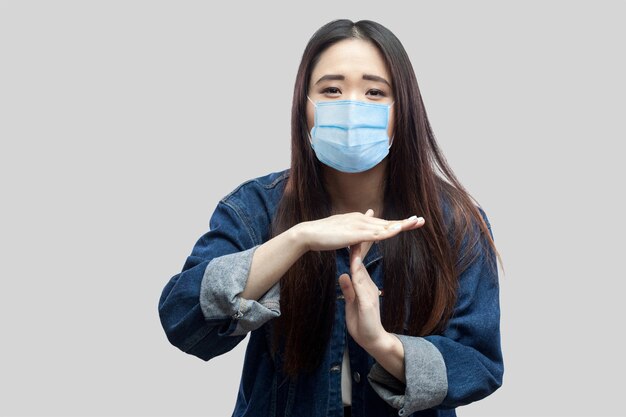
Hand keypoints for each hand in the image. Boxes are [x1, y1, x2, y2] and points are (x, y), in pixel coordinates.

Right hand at [295, 209, 423, 252]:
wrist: (309, 234)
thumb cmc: (323, 235)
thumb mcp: (342, 231)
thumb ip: (352, 230)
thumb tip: (356, 233)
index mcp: (359, 220)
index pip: (382, 222)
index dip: (398, 223)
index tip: (411, 222)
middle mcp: (361, 219)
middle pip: (387, 222)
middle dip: (405, 222)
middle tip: (421, 220)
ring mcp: (358, 225)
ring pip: (384, 226)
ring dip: (401, 224)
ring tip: (416, 223)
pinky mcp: (354, 233)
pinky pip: (374, 233)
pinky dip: (387, 231)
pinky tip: (398, 230)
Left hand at [338, 212, 425, 351]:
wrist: (372, 340)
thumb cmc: (362, 323)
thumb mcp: (352, 304)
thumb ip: (348, 289)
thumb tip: (344, 274)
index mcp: (361, 281)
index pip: (358, 256)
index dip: (358, 239)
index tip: (360, 222)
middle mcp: (366, 283)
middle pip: (364, 257)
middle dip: (368, 237)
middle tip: (370, 216)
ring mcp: (367, 292)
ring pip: (362, 269)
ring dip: (362, 253)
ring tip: (359, 234)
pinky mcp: (367, 303)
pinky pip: (361, 288)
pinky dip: (359, 277)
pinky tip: (354, 265)